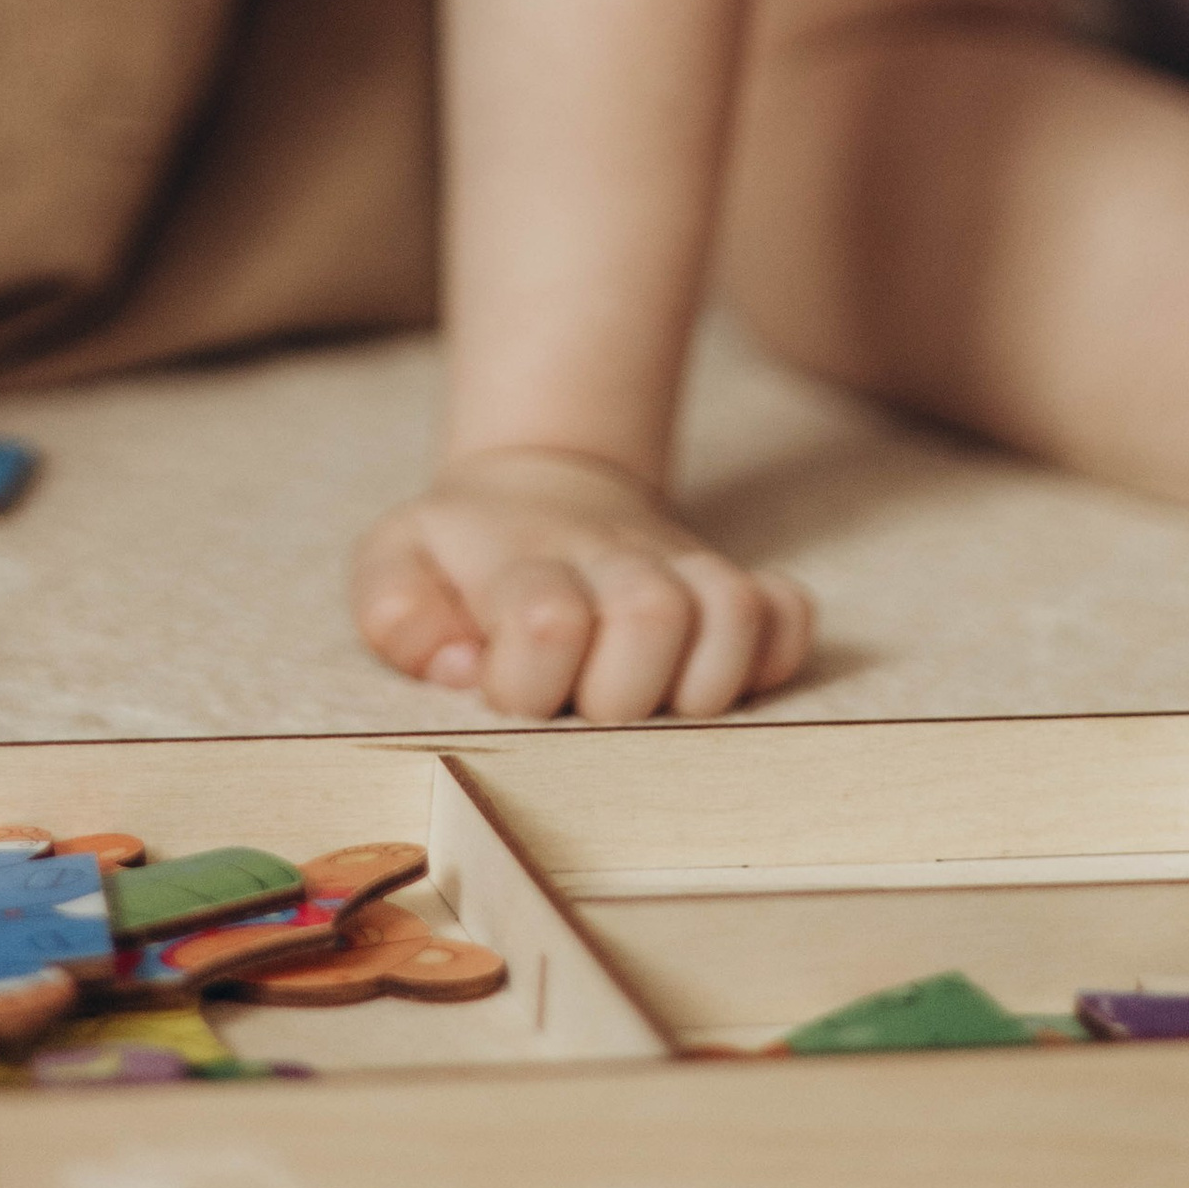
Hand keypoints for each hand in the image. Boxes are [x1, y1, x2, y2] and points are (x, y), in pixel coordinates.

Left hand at [352, 447, 812, 721]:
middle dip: (618, 694)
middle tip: (586, 707)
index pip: (548, 620)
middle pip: (652, 618)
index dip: (527, 680)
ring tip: (655, 702)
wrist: (542, 480)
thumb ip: (399, 610)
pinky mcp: (736, 582)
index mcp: (526, 559)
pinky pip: (789, 615)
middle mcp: (614, 559)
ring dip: (697, 682)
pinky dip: (771, 654)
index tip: (505, 689)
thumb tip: (463, 668)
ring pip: (731, 613)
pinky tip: (722, 675)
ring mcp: (682, 567)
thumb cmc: (462, 551)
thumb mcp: (400, 563)